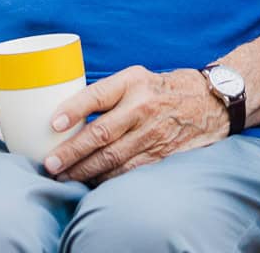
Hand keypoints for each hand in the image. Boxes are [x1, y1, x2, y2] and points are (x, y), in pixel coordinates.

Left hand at [42, 67, 226, 183]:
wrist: (208, 103)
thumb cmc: (160, 89)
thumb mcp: (135, 78)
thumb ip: (106, 93)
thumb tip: (66, 114)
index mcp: (133, 83)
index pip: (98, 95)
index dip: (74, 109)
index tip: (54, 123)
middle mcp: (143, 107)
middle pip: (101, 133)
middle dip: (73, 151)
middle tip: (51, 163)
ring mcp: (153, 133)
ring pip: (112, 157)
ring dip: (84, 170)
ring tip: (64, 176)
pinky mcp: (160, 155)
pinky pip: (128, 170)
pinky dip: (107, 178)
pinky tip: (91, 181)